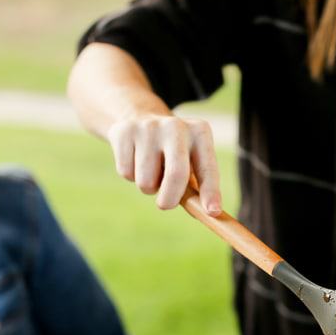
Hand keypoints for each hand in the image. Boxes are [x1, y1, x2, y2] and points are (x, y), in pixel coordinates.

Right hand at [106, 114, 221, 214]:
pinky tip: (135, 160)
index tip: (212, 212)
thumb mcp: (191, 163)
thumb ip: (197, 190)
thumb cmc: (173, 153)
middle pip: (176, 174)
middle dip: (170, 198)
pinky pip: (126, 172)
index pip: (208, 168)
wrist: (139, 119)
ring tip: (151, 172)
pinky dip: (130, 175)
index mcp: (200, 133)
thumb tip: (208, 215)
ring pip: (146, 180)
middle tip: (166, 205)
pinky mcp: (123, 132)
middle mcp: (176, 126)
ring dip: (148, 187)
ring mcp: (148, 127)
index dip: (211, 192)